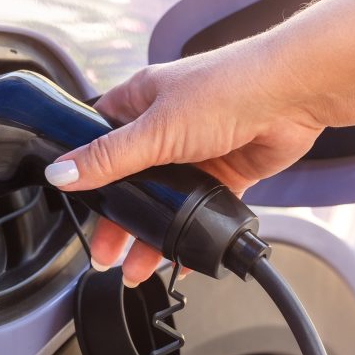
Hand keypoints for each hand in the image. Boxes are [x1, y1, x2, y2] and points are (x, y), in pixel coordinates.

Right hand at [45, 39, 324, 285]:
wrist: (293, 95)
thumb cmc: (227, 88)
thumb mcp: (155, 129)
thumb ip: (108, 158)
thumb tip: (61, 173)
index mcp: (138, 102)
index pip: (98, 140)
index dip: (85, 174)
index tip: (78, 207)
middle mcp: (164, 124)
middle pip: (130, 180)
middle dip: (119, 219)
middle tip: (106, 252)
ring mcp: (194, 150)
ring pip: (164, 199)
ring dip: (151, 231)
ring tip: (138, 266)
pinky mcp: (224, 171)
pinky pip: (199, 208)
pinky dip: (189, 230)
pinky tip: (179, 252)